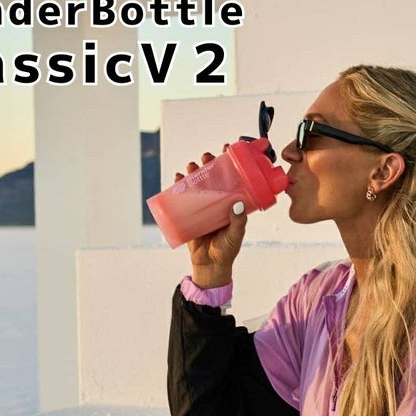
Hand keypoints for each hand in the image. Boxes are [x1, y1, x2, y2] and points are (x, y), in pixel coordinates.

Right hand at [175, 147, 247, 288]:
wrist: (210, 266)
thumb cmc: (226, 250)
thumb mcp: (235, 235)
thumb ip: (237, 222)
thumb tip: (237, 204)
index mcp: (232, 202)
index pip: (233, 178)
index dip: (231, 162)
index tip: (228, 149)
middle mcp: (218, 201)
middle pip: (214, 176)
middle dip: (209, 163)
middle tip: (207, 157)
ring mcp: (203, 206)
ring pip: (198, 183)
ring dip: (194, 172)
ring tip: (192, 166)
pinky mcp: (190, 213)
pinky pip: (183, 196)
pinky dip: (179, 185)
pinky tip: (178, 178)